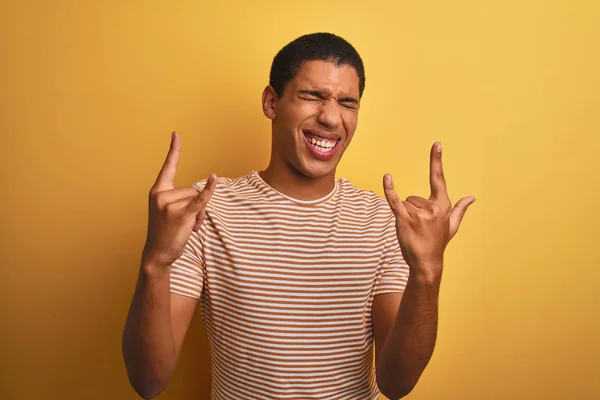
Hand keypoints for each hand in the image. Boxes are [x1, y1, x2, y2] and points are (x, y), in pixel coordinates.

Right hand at [141, 132, 216, 268]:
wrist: (157, 254)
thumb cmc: (164, 231)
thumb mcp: (166, 210)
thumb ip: (180, 198)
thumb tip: (204, 191)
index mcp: (157, 191)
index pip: (168, 167)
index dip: (174, 150)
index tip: (176, 133)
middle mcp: (162, 195)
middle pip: (192, 189)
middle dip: (194, 205)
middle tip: (182, 222)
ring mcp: (171, 205)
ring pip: (198, 199)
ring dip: (198, 214)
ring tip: (185, 227)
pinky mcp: (182, 214)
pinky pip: (201, 199)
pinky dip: (210, 190)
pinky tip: (214, 177)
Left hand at [383, 142, 474, 278]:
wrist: (427, 263)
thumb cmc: (438, 243)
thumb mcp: (452, 226)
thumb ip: (460, 209)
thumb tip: (472, 198)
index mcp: (443, 206)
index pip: (438, 179)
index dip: (436, 161)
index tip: (436, 144)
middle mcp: (432, 208)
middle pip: (414, 197)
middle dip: (413, 211)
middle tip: (419, 228)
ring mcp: (418, 214)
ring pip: (406, 203)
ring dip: (406, 215)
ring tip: (413, 230)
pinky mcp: (404, 219)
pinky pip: (395, 200)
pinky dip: (390, 189)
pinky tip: (387, 177)